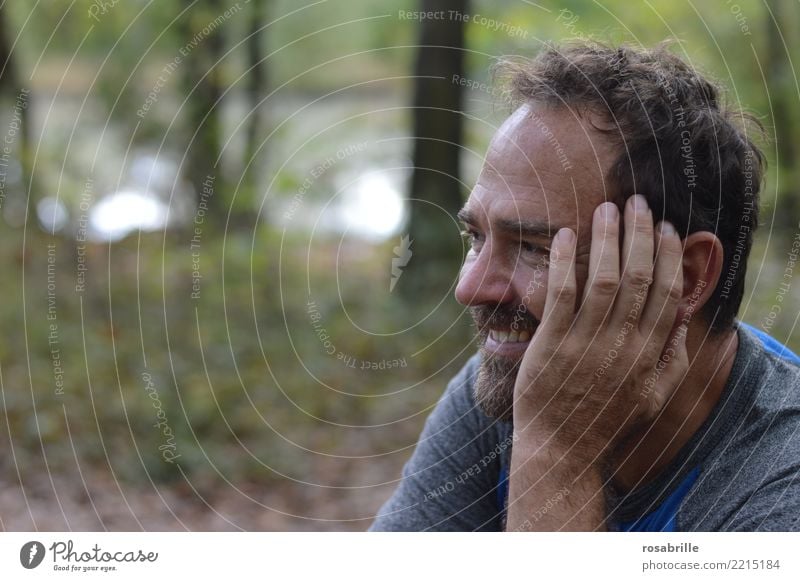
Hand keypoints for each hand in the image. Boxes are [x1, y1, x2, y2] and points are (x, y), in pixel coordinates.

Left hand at [512, 195, 688, 463]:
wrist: (561, 448)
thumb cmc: (605, 420)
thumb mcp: (653, 397)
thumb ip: (672, 359)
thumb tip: (683, 320)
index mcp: (649, 354)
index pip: (667, 292)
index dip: (669, 255)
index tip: (667, 228)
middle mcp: (622, 345)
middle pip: (638, 278)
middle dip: (640, 234)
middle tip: (637, 202)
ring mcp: (586, 343)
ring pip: (603, 279)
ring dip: (606, 239)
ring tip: (606, 209)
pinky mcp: (551, 344)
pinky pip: (560, 294)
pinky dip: (563, 261)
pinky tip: (562, 235)